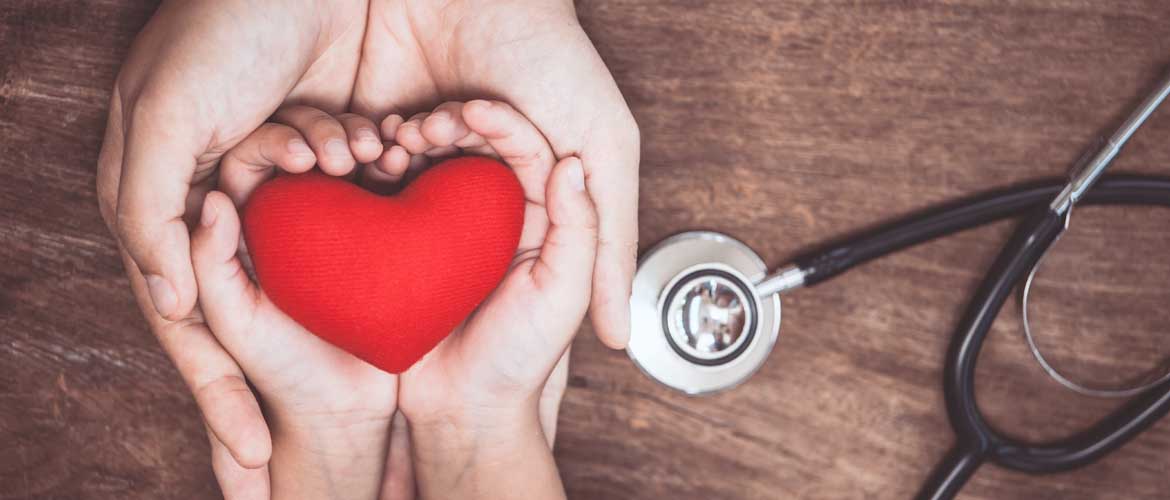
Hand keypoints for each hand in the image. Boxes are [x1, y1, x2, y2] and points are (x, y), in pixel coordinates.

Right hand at [96, 0, 368, 494]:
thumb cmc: (219, 31)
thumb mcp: (166, 117)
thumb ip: (149, 210)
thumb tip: (171, 301)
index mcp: (166, 199)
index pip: (194, 326)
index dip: (219, 396)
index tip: (250, 462)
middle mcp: (216, 198)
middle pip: (250, 312)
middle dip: (275, 372)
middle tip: (289, 457)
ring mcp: (272, 179)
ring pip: (300, 253)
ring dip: (331, 250)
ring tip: (355, 197)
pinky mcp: (320, 148)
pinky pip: (341, 200)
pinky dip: (356, 183)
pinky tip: (368, 161)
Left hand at [353, 0, 639, 348]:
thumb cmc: (553, 58)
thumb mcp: (603, 148)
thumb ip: (609, 241)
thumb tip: (620, 342)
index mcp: (530, 187)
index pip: (510, 250)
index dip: (496, 250)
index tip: (489, 244)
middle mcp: (477, 174)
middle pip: (451, 230)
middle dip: (441, 215)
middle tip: (441, 178)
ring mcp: (427, 147)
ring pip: (406, 200)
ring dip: (406, 180)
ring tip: (410, 145)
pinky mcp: (381, 122)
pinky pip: (366, 162)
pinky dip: (373, 153)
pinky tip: (385, 134)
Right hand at [386, 100, 597, 499]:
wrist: (460, 412)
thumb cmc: (518, 360)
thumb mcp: (562, 294)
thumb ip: (578, 230)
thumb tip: (573, 164)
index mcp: (539, 219)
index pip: (529, 152)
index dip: (504, 123)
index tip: (474, 107)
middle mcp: (495, 215)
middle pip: (478, 148)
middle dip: (453, 124)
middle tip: (427, 123)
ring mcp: (448, 227)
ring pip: (434, 162)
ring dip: (415, 141)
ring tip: (396, 140)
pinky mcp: (406, 242)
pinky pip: (396, 193)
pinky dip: (383, 171)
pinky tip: (369, 161)